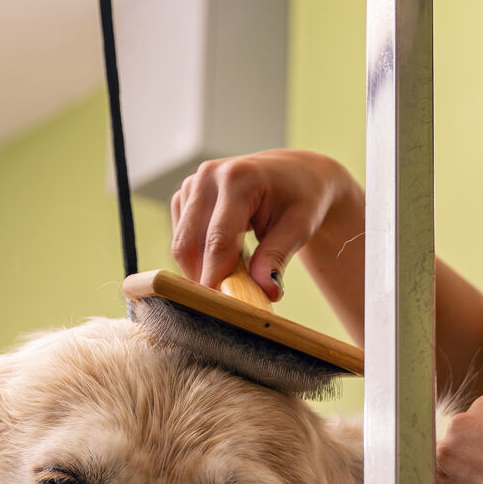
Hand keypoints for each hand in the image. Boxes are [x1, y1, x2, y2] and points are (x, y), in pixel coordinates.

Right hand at [169, 150, 356, 302]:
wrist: (296, 174)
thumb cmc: (301, 200)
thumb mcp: (298, 228)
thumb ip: (277, 258)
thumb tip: (266, 291)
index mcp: (239, 178)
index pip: (218, 240)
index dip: (216, 277)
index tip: (221, 309)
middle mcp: (209, 176)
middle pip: (190, 243)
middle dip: (203, 276)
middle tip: (226, 302)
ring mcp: (193, 182)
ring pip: (181, 243)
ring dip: (200, 267)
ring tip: (233, 274)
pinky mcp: (185, 194)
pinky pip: (181, 236)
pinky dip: (197, 255)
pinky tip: (223, 257)